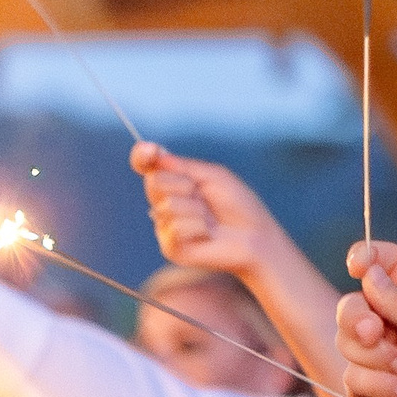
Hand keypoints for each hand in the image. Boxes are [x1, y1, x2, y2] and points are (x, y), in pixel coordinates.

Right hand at [134, 141, 281, 278]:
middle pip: (153, 182)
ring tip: (210, 220)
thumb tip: (155, 154)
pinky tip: (208, 234)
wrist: (253, 235)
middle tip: (203, 195)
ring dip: (196, 209)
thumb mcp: (213, 176)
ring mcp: (165, 226)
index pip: (147, 167)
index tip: (149, 150)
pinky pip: (175, 227)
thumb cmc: (238, 204)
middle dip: (183, 184)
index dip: (142, 156)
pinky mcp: (169, 247)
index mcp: (174, 183)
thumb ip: (182, 166)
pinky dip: (198, 227)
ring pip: (167, 205)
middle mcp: (165, 203)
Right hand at [336, 242, 396, 396]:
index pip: (388, 264)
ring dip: (377, 359)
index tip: (356, 264)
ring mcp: (375, 357)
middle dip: (358, 317)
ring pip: (345, 340)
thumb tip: (367, 274)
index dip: (369, 257)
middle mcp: (394, 326)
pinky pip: (350, 375)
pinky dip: (378, 385)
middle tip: (376, 333)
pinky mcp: (362, 387)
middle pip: (353, 302)